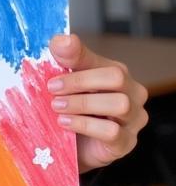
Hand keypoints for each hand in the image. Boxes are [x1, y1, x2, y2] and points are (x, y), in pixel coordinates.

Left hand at [48, 33, 148, 172]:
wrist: (73, 145)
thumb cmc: (72, 108)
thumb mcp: (65, 81)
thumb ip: (65, 59)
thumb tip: (62, 40)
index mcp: (115, 72)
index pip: (99, 59)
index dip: (75, 58)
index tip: (53, 59)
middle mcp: (131, 92)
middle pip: (115, 78)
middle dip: (80, 81)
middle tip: (52, 89)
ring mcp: (133, 118)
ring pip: (119, 104)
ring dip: (82, 104)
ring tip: (57, 107)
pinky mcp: (126, 141)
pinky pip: (112, 131)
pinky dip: (85, 125)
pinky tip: (65, 123)